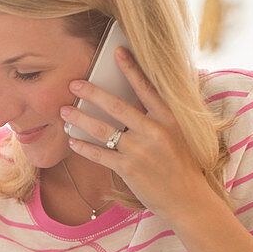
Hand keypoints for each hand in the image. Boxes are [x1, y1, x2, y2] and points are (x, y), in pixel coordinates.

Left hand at [60, 46, 216, 225]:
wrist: (188, 200)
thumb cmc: (181, 166)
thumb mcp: (177, 136)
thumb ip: (157, 118)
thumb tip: (134, 102)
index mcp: (169, 119)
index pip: (147, 88)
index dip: (131, 69)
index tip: (117, 52)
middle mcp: (155, 131)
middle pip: (117, 106)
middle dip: (92, 93)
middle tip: (73, 84)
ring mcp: (141, 150)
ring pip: (103, 130)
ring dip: (80, 119)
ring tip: (64, 112)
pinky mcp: (129, 169)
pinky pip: (100, 154)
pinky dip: (84, 147)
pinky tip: (72, 141)